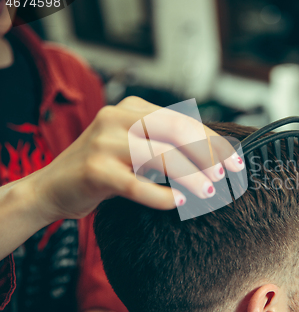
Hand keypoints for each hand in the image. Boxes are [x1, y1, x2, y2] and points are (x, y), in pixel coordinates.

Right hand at [24, 96, 243, 223]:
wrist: (51, 188)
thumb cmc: (103, 169)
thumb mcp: (133, 146)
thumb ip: (164, 143)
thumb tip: (214, 155)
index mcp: (131, 108)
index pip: (181, 120)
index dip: (211, 139)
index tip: (234, 157)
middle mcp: (116, 118)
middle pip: (174, 132)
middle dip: (207, 153)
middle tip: (227, 173)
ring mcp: (103, 142)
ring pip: (159, 156)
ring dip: (191, 175)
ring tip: (210, 190)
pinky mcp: (94, 170)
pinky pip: (136, 185)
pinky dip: (161, 195)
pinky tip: (180, 203)